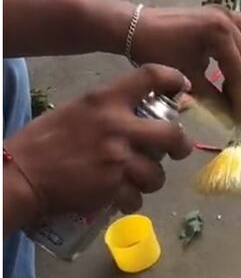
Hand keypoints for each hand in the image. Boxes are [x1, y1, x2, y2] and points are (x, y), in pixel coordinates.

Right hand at [3, 65, 192, 225]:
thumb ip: (108, 112)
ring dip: (150, 180)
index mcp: (104, 101)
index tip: (183, 87)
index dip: (174, 79)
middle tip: (177, 151)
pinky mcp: (115, 188)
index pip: (149, 77)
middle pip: (173, 135)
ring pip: (157, 174)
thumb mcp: (76, 112)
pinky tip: (118, 198)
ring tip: (134, 181)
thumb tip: (141, 118)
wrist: (21, 176)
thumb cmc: (43, 142)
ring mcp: (119, 159)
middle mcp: (117, 127)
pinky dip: (130, 201)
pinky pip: (137, 197)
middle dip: (180, 146)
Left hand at [133, 5, 240, 125]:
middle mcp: (227, 20)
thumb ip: (214, 98)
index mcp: (218, 32)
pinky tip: (236, 66)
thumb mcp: (187, 78)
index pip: (238, 71)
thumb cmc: (157, 51)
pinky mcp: (223, 15)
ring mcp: (227, 14)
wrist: (136, 28)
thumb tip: (233, 117)